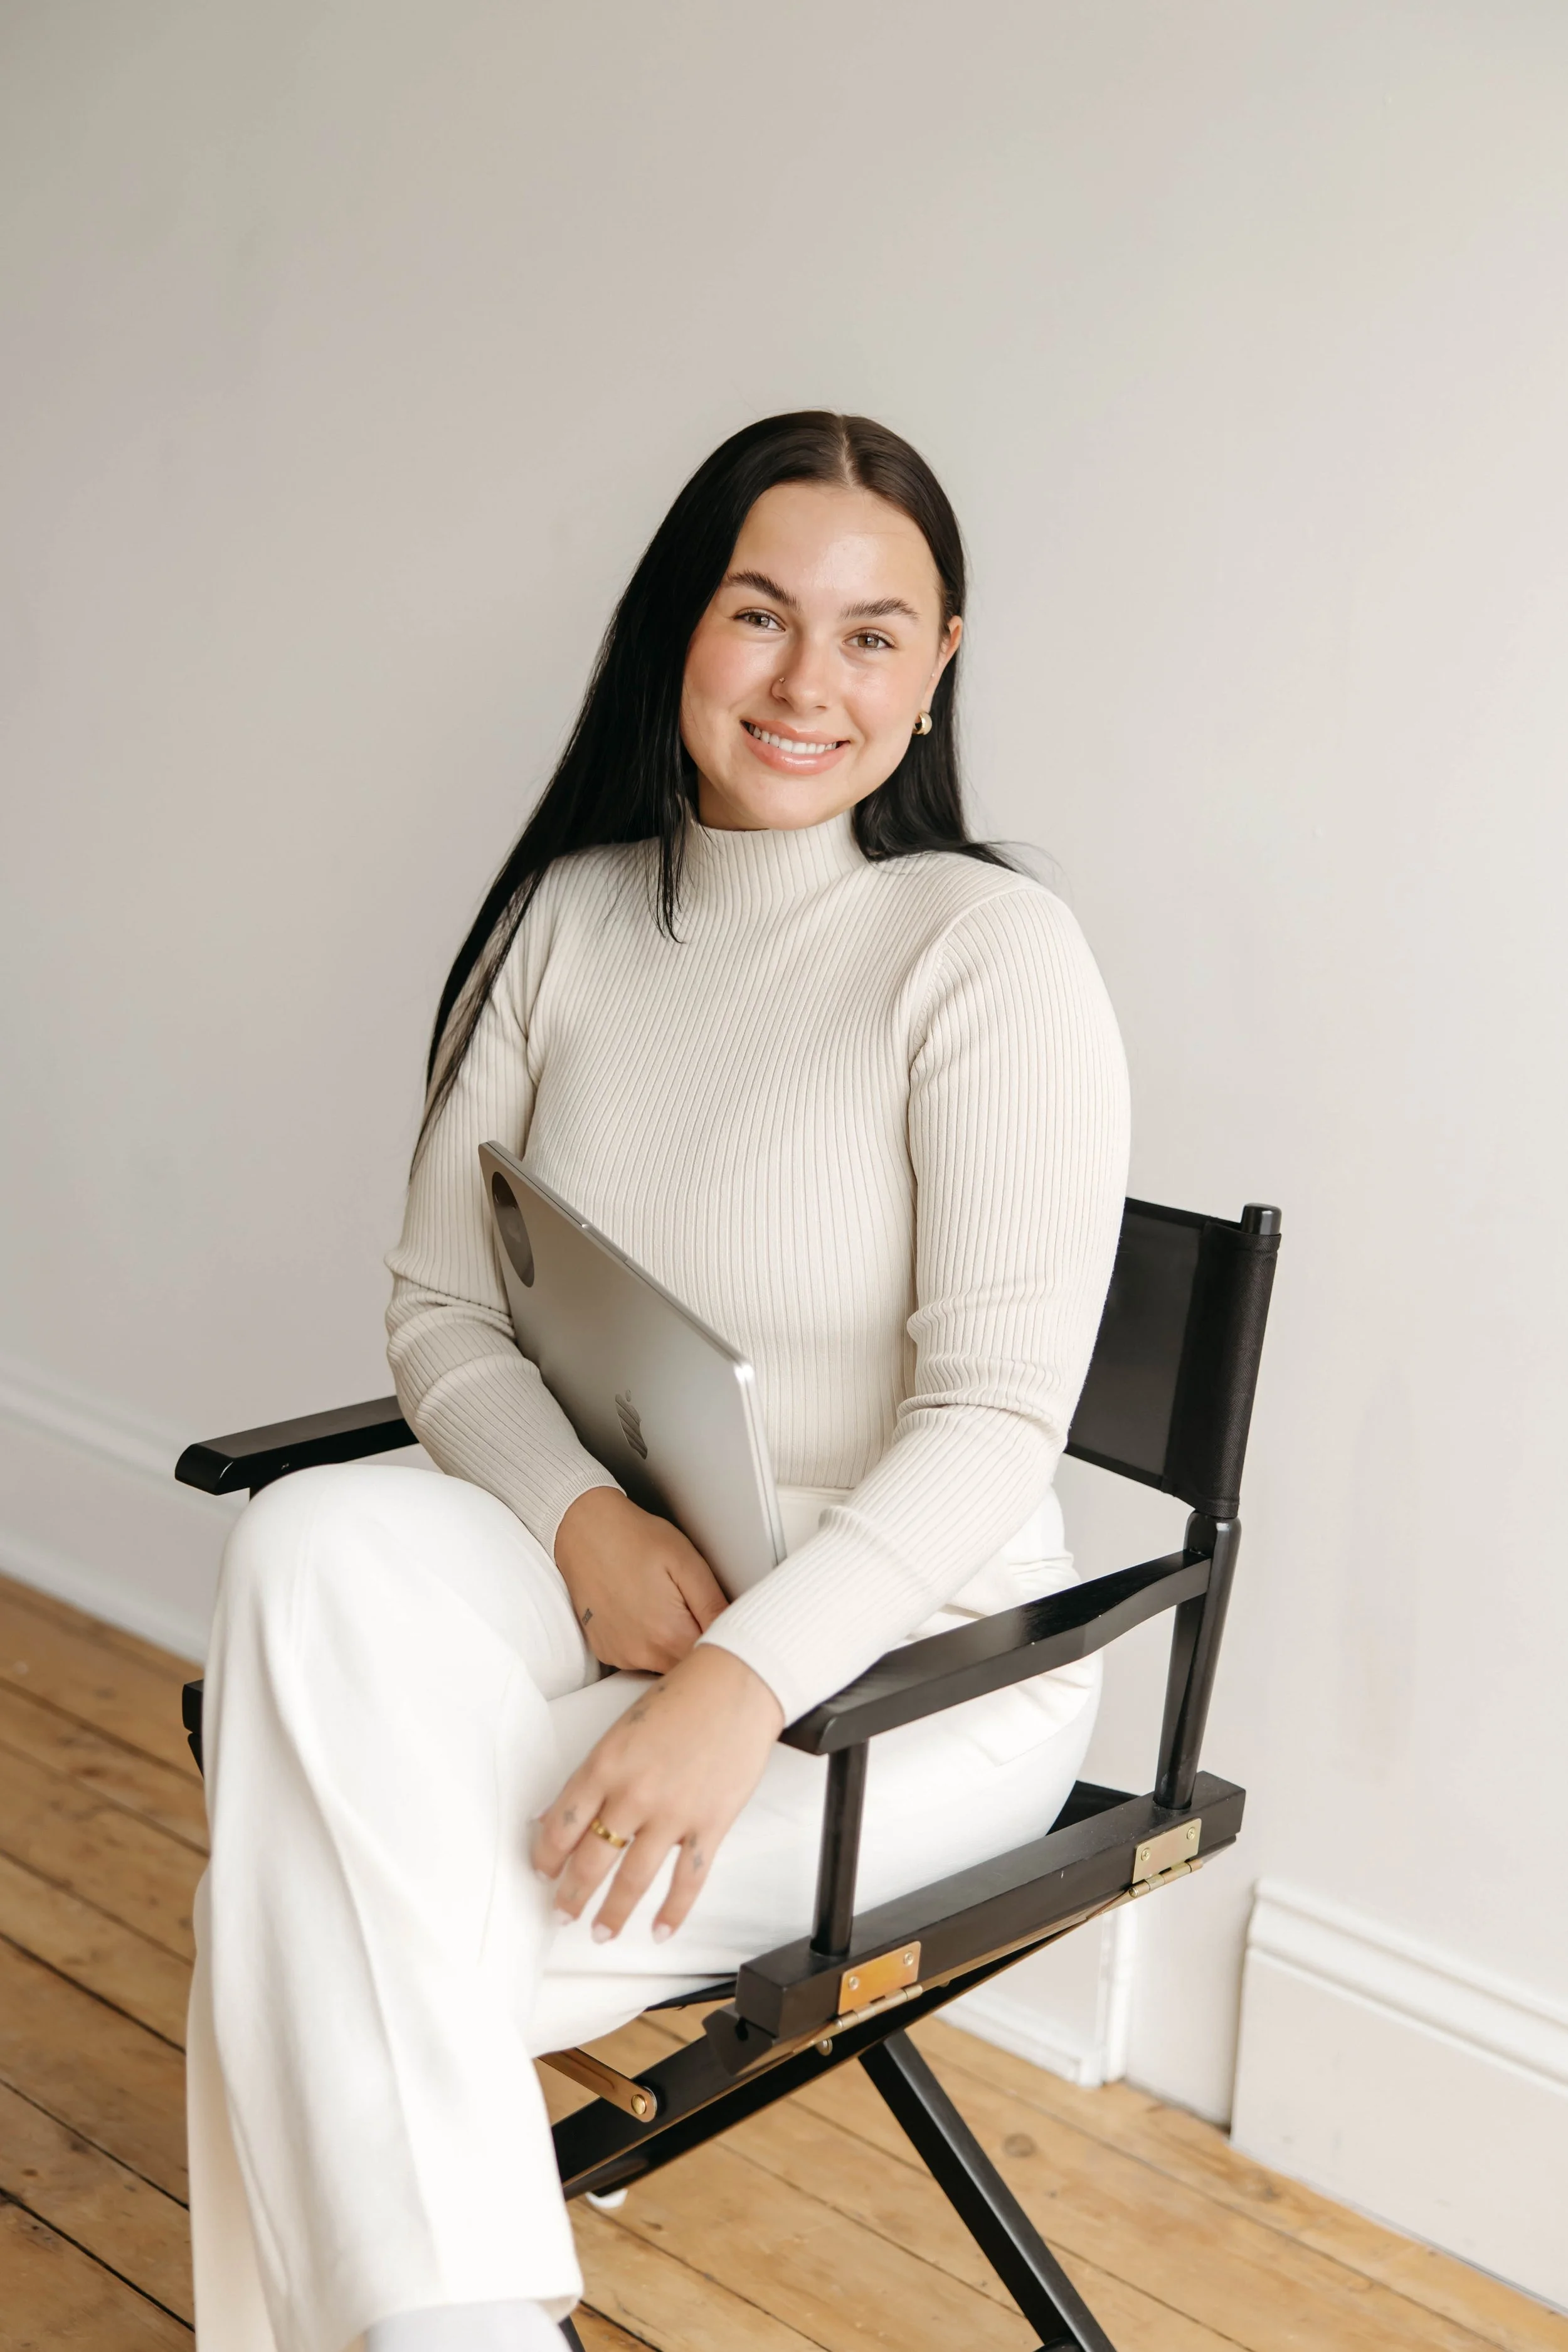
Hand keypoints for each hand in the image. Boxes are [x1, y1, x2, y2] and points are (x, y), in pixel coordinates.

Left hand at [532, 1644, 784, 1940]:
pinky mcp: (710, 1824)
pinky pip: (687, 1880)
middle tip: (562, 1914)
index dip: (546, 1857)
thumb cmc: (681, 1700)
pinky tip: (660, 1929)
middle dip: (572, 1895)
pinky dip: (673, 1911)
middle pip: (590, 1859)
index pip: (561, 1824)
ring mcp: (673, 1812)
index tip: (542, 1874)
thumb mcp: (622, 1731)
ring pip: (633, 1879)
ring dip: (613, 1913)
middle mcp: (633, 1793)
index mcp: (605, 1765)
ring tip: (601, 1932)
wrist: (737, 1684)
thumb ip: (592, 1776)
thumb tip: (557, 1816)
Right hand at [553, 1487, 727, 1671]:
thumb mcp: (686, 1563)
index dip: (725, 1646)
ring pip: (664, 1666)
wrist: (584, 1530)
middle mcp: (642, 1653)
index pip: (712, 1662)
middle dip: (700, 1646)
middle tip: (695, 1610)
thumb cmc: (635, 1539)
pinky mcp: (606, 1651)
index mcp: (669, 1634)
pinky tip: (644, 1612)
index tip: (726, 1628)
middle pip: (688, 1668)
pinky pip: (639, 1659)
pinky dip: (648, 1643)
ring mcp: (620, 1655)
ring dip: (674, 1646)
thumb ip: (714, 1605)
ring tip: (665, 1605)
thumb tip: (740, 1631)